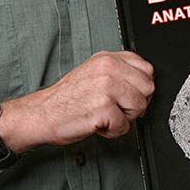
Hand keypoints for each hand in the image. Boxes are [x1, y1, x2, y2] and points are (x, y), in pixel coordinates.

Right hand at [0, 50, 154, 156]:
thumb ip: (117, 71)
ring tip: (106, 115)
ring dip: (125, 118)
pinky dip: (113, 131)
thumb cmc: (66, 98)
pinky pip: (125, 126)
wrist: (41, 114)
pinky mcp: (103, 108)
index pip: (146, 67)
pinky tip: (98, 124)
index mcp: (106, 58)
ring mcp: (106, 87)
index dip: (140, 86)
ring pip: (140, 106)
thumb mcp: (93, 72)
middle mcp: (107, 69)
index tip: (128, 94)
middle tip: (116, 107)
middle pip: (148, 88)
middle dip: (136, 103)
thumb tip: (144, 80)